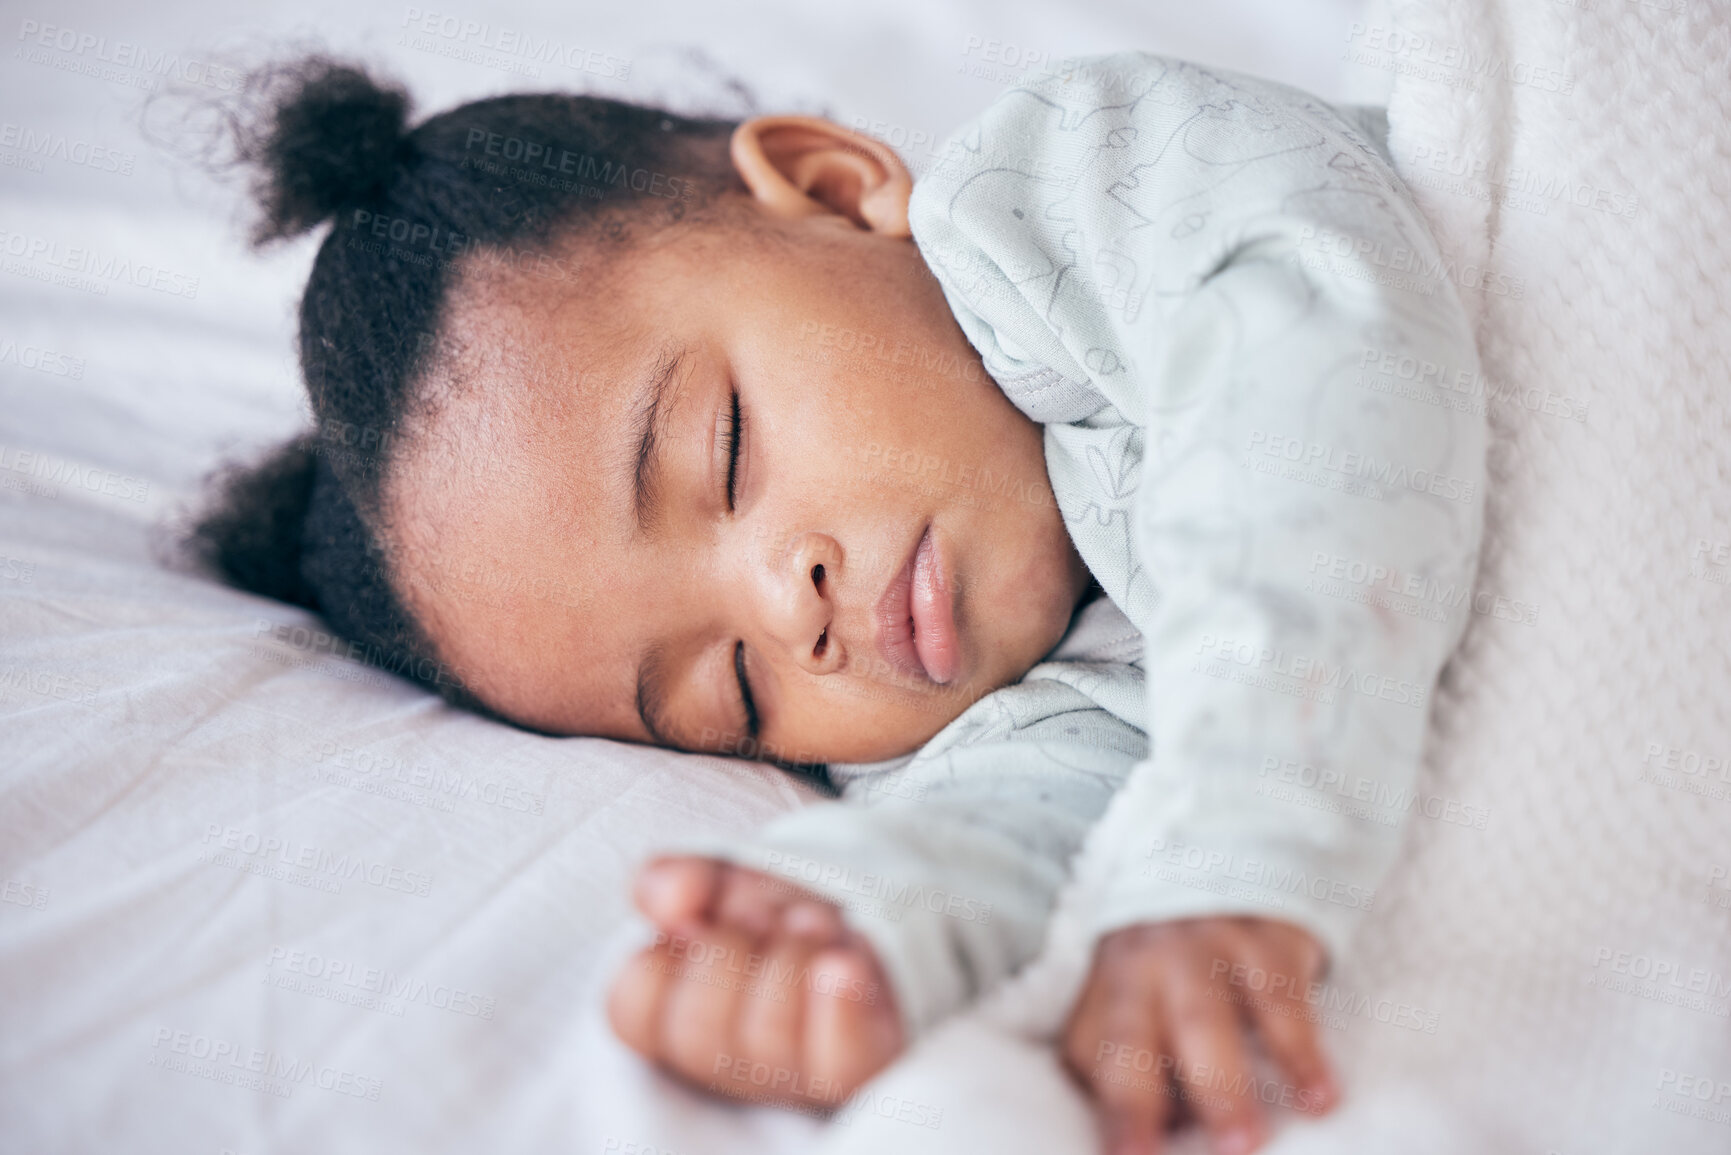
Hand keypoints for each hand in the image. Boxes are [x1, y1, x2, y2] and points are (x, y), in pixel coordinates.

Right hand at [607, 855, 905, 1111]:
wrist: (876, 898)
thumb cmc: (783, 903)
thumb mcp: (722, 875)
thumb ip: (676, 878)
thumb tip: (672, 899)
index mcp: (681, 1015)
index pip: (633, 1010)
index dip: (662, 956)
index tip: (696, 921)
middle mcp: (731, 1059)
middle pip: (699, 1028)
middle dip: (731, 950)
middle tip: (762, 915)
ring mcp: (796, 1072)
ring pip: (767, 1037)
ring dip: (790, 956)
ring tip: (813, 923)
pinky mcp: (863, 1065)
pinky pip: (840, 1062)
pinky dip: (839, 1007)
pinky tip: (842, 964)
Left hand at [1062, 917, 1337, 1154]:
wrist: (1232, 848)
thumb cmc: (1181, 953)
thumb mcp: (1140, 988)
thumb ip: (1138, 1057)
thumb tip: (1164, 1134)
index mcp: (1108, 987)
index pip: (1089, 1057)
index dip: (1104, 1115)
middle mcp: (1144, 966)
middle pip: (1129, 1041)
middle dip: (1136, 1108)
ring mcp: (1203, 948)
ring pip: (1204, 1021)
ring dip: (1223, 1087)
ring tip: (1245, 1145)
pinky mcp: (1265, 937)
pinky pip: (1282, 999)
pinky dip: (1302, 1053)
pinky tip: (1322, 1100)